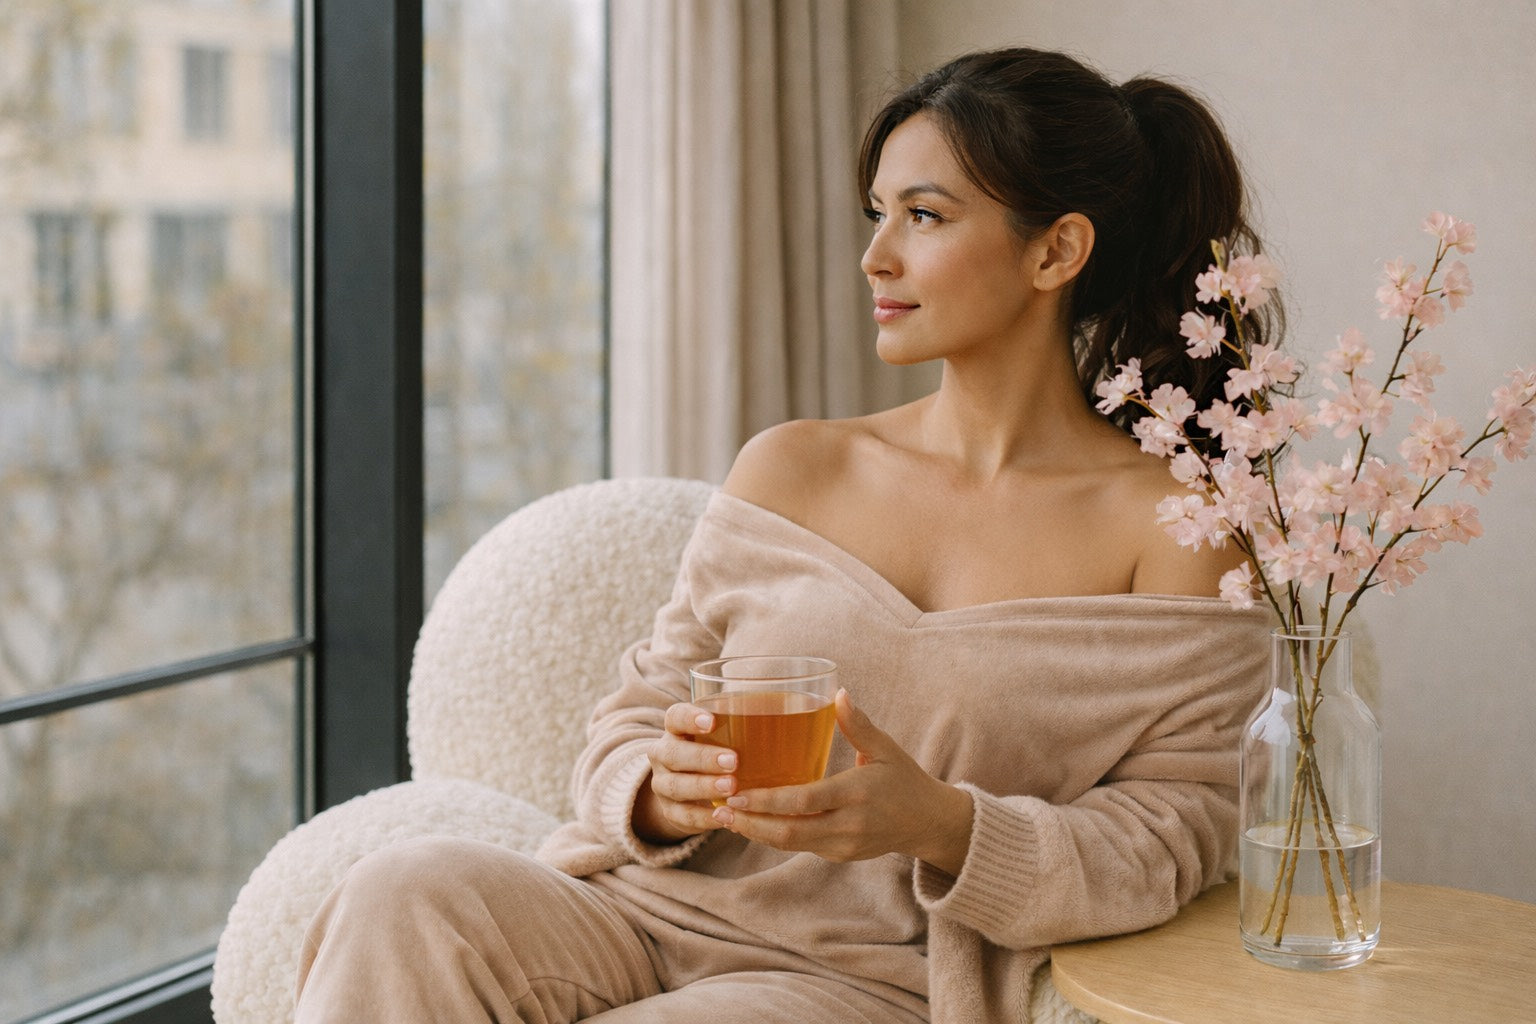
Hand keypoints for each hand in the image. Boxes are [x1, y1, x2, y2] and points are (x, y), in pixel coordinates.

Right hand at [632, 702, 739, 843]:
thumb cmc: (715, 752)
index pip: (675, 716)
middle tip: (733, 761)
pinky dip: (703, 817)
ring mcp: (662, 784)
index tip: (712, 721)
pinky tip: (724, 815)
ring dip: (703, 787)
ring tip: (731, 788)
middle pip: (673, 753)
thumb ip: (745, 728)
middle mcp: (663, 754)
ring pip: (675, 785)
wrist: (687, 788)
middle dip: (703, 758)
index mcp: (676, 729)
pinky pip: (682, 815)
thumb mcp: (724, 736)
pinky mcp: (669, 811)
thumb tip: (789, 720)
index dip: (689, 718)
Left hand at [709, 690, 973, 873]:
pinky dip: (774, 836)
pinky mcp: (840, 854)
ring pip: (791, 844)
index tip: (736, 793)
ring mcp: (843, 845)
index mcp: (857, 794)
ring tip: (724, 817)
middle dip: (750, 823)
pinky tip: (751, 822)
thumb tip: (839, 693)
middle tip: (719, 808)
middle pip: (790, 832)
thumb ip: (859, 725)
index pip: (805, 801)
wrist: (929, 823)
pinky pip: (800, 847)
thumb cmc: (905, 779)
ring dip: (756, 832)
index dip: (768, 801)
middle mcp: (848, 825)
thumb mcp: (886, 749)